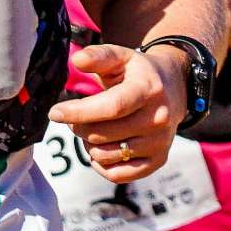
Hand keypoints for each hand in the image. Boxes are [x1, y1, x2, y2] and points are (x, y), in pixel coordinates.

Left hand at [48, 44, 183, 182]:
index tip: (55, 112)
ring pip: (105, 156)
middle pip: (102, 134)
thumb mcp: (121, 57)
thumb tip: (77, 59)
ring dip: (88, 145)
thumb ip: (99, 56)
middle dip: (79, 126)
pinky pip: (118, 175)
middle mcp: (158, 118)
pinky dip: (101, 165)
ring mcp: (160, 142)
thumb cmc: (138, 73)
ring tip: (94, 129)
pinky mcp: (158, 160)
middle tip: (76, 117)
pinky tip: (101, 148)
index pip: (112, 107)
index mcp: (149, 90)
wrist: (175, 89)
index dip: (79, 112)